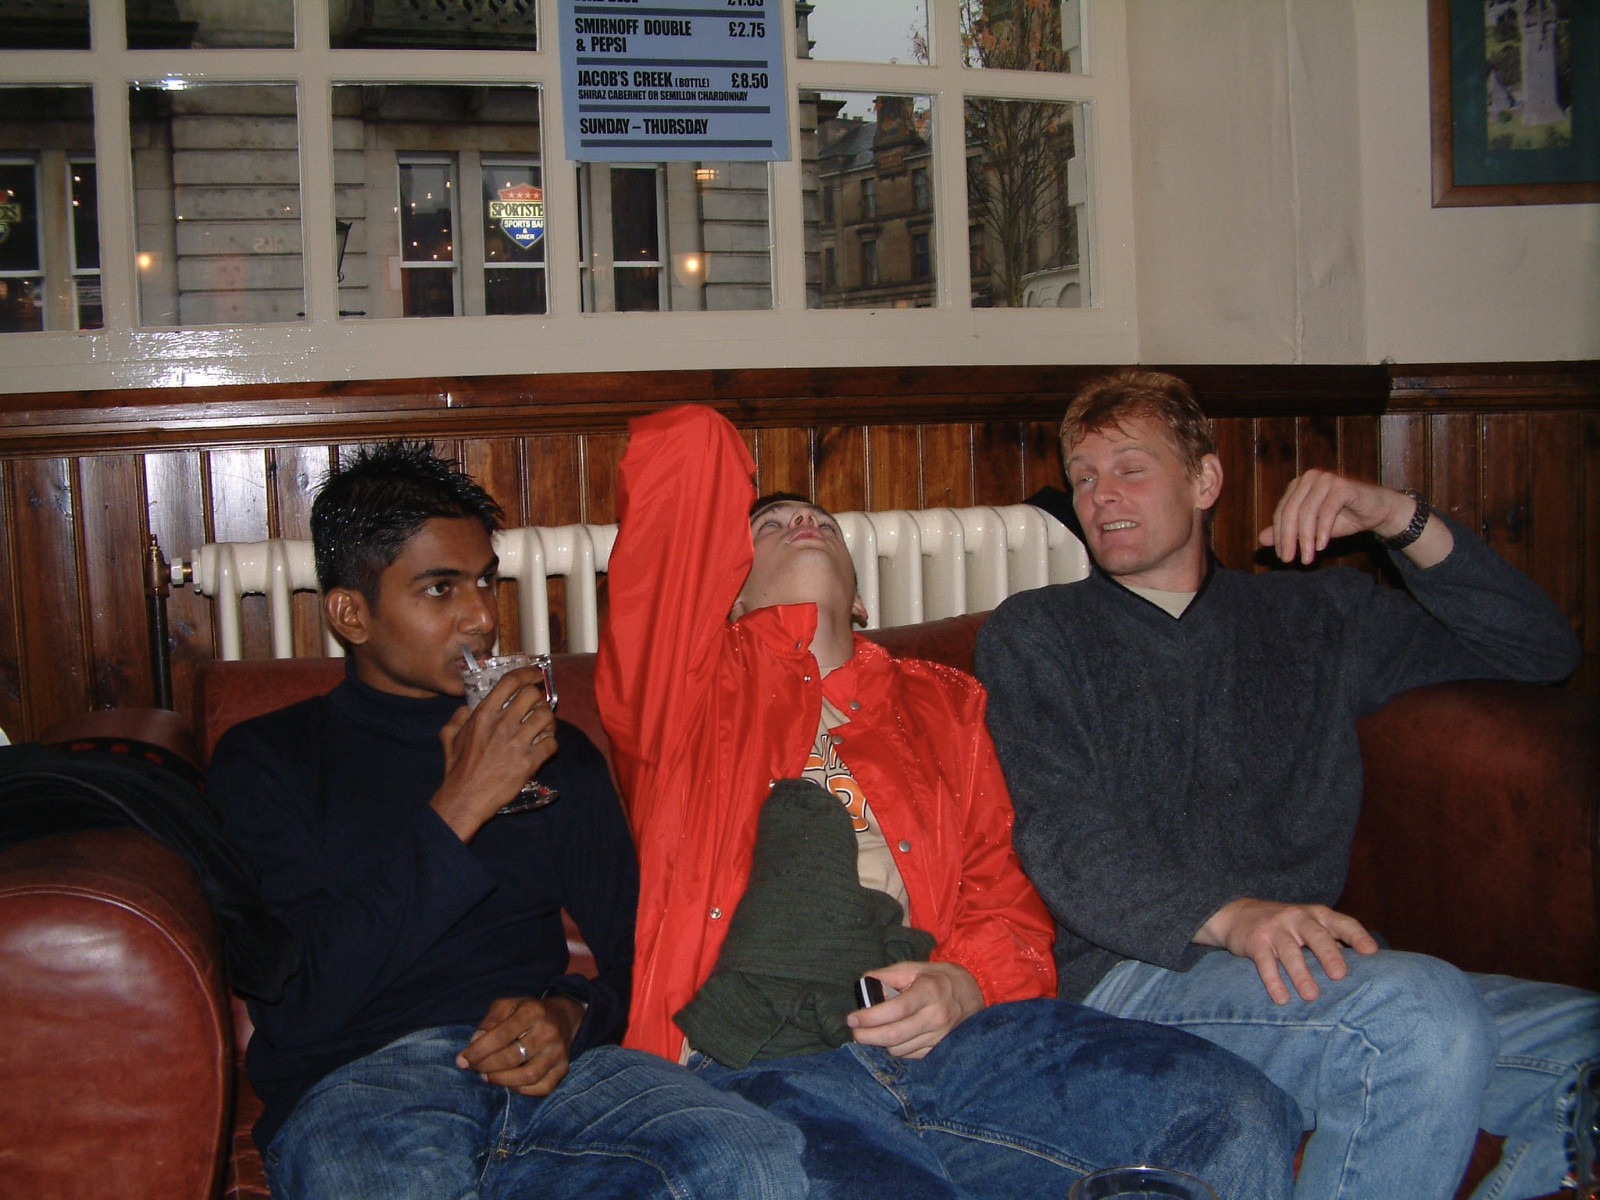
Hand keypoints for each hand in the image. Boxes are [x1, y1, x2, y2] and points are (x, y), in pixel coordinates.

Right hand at [434, 666, 557, 839]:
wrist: (465, 798)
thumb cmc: (457, 768)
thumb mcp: (449, 736)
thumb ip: (458, 717)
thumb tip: (468, 708)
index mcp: (484, 714)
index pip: (510, 682)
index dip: (527, 673)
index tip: (536, 674)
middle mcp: (502, 724)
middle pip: (533, 695)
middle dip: (538, 698)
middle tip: (536, 707)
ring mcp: (517, 743)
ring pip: (547, 717)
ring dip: (547, 720)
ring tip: (542, 726)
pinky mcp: (530, 762)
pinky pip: (551, 743)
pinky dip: (550, 743)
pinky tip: (543, 746)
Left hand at [455, 994, 585, 1095]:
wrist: (564, 1016)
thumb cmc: (527, 1012)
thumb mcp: (507, 1006)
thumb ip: (488, 1022)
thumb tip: (474, 1043)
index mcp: (532, 1012)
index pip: (500, 1036)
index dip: (477, 1051)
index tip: (461, 1060)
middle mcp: (548, 1032)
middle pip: (512, 1058)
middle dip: (486, 1067)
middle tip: (475, 1068)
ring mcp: (558, 1052)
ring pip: (527, 1076)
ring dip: (501, 1081)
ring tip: (488, 1076)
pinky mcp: (563, 1068)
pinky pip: (541, 1088)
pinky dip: (521, 1090)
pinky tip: (509, 1082)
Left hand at [846, 960, 984, 1057]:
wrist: (975, 993)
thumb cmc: (941, 978)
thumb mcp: (917, 967)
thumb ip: (888, 974)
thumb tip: (863, 982)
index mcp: (929, 991)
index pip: (895, 1009)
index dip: (870, 1017)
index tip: (852, 1018)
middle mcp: (936, 1016)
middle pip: (894, 1035)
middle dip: (868, 1036)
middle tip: (855, 1031)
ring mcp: (940, 1036)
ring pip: (900, 1049)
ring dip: (881, 1043)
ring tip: (875, 1031)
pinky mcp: (941, 1048)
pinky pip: (911, 1055)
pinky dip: (897, 1048)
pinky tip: (894, 1037)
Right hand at [1197, 897, 1378, 1003]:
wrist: (1237, 913)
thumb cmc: (1285, 925)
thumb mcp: (1309, 924)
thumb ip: (1333, 940)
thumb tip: (1366, 967)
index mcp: (1317, 915)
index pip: (1341, 922)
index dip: (1356, 936)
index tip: (1371, 952)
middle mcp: (1297, 918)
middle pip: (1316, 935)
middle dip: (1329, 954)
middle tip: (1340, 975)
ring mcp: (1274, 928)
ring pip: (1290, 951)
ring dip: (1301, 974)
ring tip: (1311, 995)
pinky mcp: (1255, 941)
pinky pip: (1264, 962)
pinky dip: (1273, 980)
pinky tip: (1281, 998)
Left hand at [1259, 470, 1421, 565]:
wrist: (1378, 512)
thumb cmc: (1344, 518)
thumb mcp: (1312, 528)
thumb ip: (1288, 531)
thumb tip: (1261, 539)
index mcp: (1298, 485)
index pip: (1281, 512)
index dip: (1279, 536)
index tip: (1282, 557)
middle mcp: (1309, 478)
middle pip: (1291, 512)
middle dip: (1288, 539)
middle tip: (1289, 560)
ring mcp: (1326, 479)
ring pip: (1307, 512)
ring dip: (1305, 538)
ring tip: (1307, 558)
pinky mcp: (1343, 486)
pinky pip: (1327, 511)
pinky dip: (1322, 531)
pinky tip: (1321, 547)